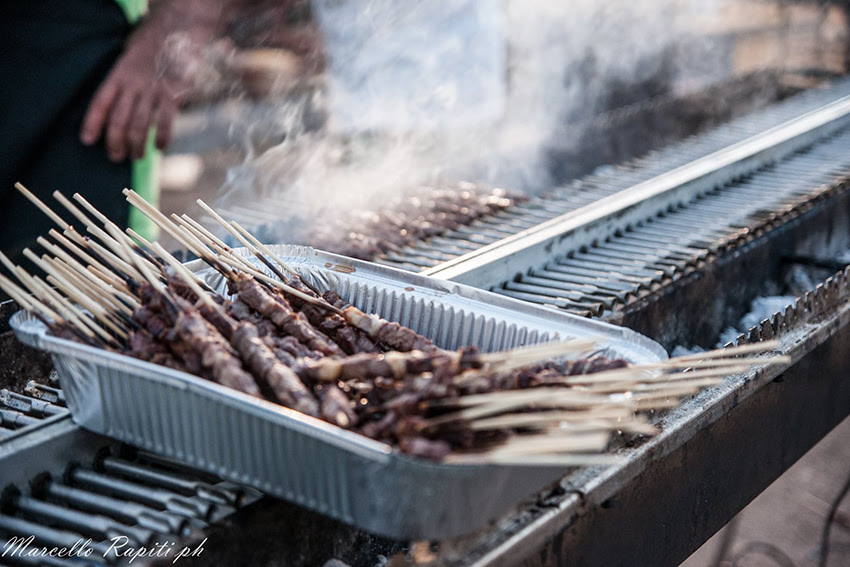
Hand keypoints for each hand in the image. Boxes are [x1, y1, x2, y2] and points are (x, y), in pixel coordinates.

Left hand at [80, 1, 223, 161]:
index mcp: (120, 74)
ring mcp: (154, 91)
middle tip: (115, 157)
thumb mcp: (129, 56)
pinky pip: (167, 121)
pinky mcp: (174, 95)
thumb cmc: (151, 44)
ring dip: (137, 145)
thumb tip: (116, 104)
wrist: (178, 31)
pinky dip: (164, 137)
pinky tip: (161, 148)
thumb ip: (123, 80)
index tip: (87, 140)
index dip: (93, 122)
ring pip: (141, 125)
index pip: (101, 102)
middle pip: (120, 119)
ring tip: (136, 156)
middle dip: (116, 142)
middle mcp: (134, 84)